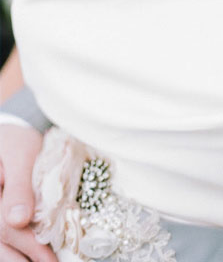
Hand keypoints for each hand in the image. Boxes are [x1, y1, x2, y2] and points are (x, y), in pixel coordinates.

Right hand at [0, 125, 55, 261]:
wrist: (7, 140)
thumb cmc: (16, 144)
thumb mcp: (21, 154)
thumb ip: (19, 186)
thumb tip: (19, 219)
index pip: (5, 226)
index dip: (29, 245)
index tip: (50, 259)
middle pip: (0, 244)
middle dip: (26, 259)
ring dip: (20, 258)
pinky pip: (1, 243)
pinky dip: (15, 251)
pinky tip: (33, 256)